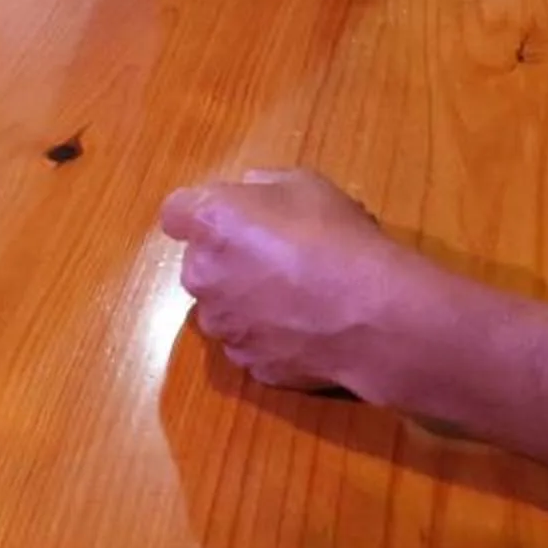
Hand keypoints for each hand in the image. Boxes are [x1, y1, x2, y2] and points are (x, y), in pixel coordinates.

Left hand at [159, 168, 424, 395]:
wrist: (371, 314)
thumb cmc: (337, 236)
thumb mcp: (306, 184)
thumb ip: (265, 185)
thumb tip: (250, 193)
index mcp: (210, 224)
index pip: (176, 212)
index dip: (200, 212)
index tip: (231, 215)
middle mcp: (203, 277)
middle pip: (200, 262)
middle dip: (227, 258)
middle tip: (276, 254)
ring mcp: (223, 327)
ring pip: (222, 306)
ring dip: (244, 300)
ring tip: (296, 296)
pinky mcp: (248, 363)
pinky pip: (250, 341)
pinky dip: (268, 335)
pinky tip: (306, 327)